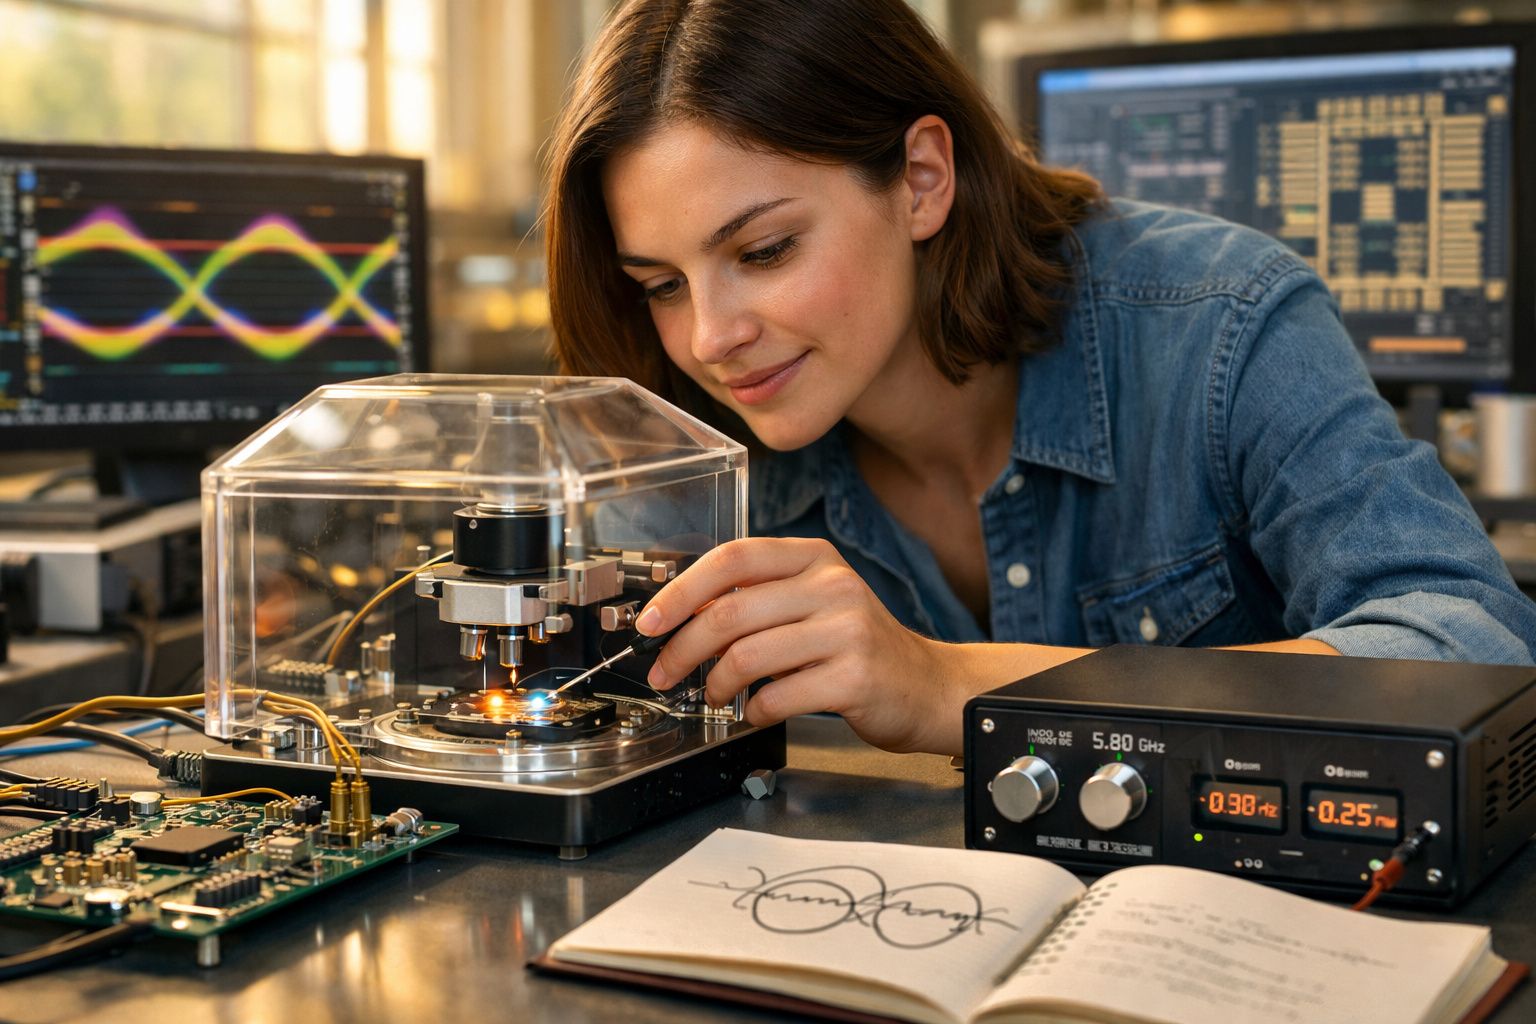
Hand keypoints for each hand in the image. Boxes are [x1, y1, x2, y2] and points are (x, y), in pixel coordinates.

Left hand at [635, 538, 952, 752]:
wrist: (926, 686)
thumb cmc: (857, 646)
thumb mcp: (814, 602)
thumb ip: (759, 601)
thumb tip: (683, 618)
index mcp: (814, 558)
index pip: (732, 559)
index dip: (681, 590)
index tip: (650, 621)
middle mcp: (832, 586)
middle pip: (729, 613)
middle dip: (682, 649)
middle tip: (664, 673)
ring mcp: (846, 630)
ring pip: (746, 657)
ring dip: (716, 685)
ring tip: (716, 696)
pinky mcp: (854, 677)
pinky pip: (777, 696)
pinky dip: (754, 710)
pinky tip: (756, 712)